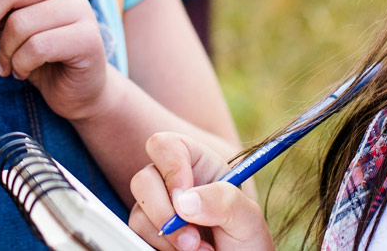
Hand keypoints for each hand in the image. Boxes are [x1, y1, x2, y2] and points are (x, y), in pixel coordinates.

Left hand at [0, 0, 108, 118]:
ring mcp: (80, 7)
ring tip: (5, 65)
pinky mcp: (87, 37)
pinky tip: (21, 72)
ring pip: (20, 24)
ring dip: (3, 52)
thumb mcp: (7, 22)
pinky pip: (37, 47)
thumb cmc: (36, 51)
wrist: (76, 90)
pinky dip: (20, 65)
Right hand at [129, 133, 271, 250]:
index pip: (166, 146)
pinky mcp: (150, 232)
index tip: (184, 200)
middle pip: (143, 179)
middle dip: (164, 213)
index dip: (171, 168)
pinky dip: (160, 248)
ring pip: (139, 212)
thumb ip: (224, 200)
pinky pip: (138, 235)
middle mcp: (172, 182)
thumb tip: (184, 202)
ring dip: (167, 237)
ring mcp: (158, 208)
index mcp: (197, 164)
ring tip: (197, 249)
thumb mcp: (248, 218)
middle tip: (192, 239)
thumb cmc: (247, 241)